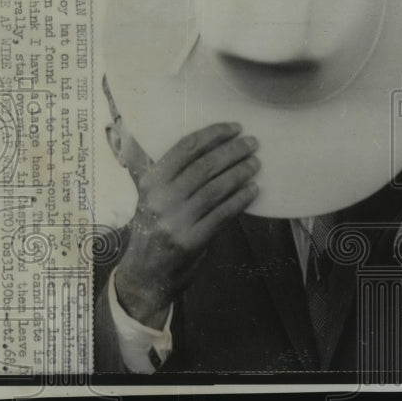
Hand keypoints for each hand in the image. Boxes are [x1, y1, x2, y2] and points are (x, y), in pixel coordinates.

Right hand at [114, 123, 259, 327]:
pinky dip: (240, 200)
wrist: (146, 274)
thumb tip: (207, 143)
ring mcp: (175, 222)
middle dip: (232, 151)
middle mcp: (160, 200)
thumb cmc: (156, 227)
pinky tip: (254, 190)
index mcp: (150, 182)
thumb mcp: (152, 197)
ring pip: (215, 189)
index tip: (234, 127)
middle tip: (253, 143)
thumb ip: (169, 172)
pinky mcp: (191, 241)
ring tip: (256, 164)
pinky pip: (222, 214)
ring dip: (240, 173)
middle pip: (204, 166)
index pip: (185, 148)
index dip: (213, 134)